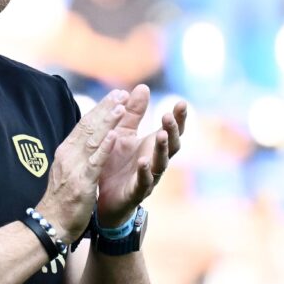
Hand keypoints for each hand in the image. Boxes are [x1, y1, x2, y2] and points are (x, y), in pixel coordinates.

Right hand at [35, 92, 136, 242]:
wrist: (50, 224)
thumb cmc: (61, 200)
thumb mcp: (68, 171)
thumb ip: (77, 154)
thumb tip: (86, 139)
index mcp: (66, 152)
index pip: (84, 125)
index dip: (99, 109)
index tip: (114, 96)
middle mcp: (68, 155)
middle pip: (88, 127)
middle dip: (105, 109)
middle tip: (121, 93)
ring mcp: (74, 168)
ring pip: (92, 140)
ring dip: (107, 122)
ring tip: (121, 107)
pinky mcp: (82, 183)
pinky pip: (94, 163)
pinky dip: (104, 148)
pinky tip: (114, 136)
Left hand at [94, 85, 186, 226]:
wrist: (101, 196)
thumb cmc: (116, 162)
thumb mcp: (123, 133)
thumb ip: (133, 113)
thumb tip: (143, 86)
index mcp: (152, 145)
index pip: (171, 129)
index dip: (179, 118)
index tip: (182, 102)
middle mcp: (155, 161)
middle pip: (172, 145)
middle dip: (173, 130)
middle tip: (169, 116)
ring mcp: (148, 177)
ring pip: (161, 163)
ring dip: (162, 149)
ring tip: (162, 135)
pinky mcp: (136, 192)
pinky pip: (144, 182)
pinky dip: (146, 172)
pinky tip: (144, 162)